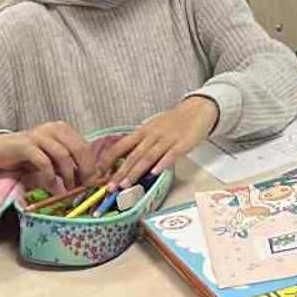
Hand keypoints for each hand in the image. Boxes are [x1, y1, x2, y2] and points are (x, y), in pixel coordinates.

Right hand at [0, 121, 93, 194]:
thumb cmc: (28, 156)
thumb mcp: (51, 159)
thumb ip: (68, 164)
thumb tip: (88, 180)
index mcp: (64, 130)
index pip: (85, 147)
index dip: (92, 166)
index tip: (93, 184)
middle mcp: (54, 129)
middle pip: (78, 149)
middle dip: (85, 171)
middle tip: (84, 188)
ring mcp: (40, 135)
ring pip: (63, 156)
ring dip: (68, 177)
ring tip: (67, 191)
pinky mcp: (26, 145)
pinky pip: (44, 162)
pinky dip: (50, 177)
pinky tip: (51, 188)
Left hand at [100, 96, 219, 191]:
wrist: (197, 109)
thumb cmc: (174, 121)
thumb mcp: (153, 128)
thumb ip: (140, 142)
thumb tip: (124, 158)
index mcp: (142, 132)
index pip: (121, 146)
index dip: (109, 159)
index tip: (99, 173)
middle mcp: (152, 135)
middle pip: (133, 155)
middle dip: (120, 172)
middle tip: (110, 187)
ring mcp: (167, 139)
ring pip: (148, 157)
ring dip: (136, 172)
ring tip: (126, 185)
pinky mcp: (182, 143)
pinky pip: (170, 155)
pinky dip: (162, 164)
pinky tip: (154, 173)